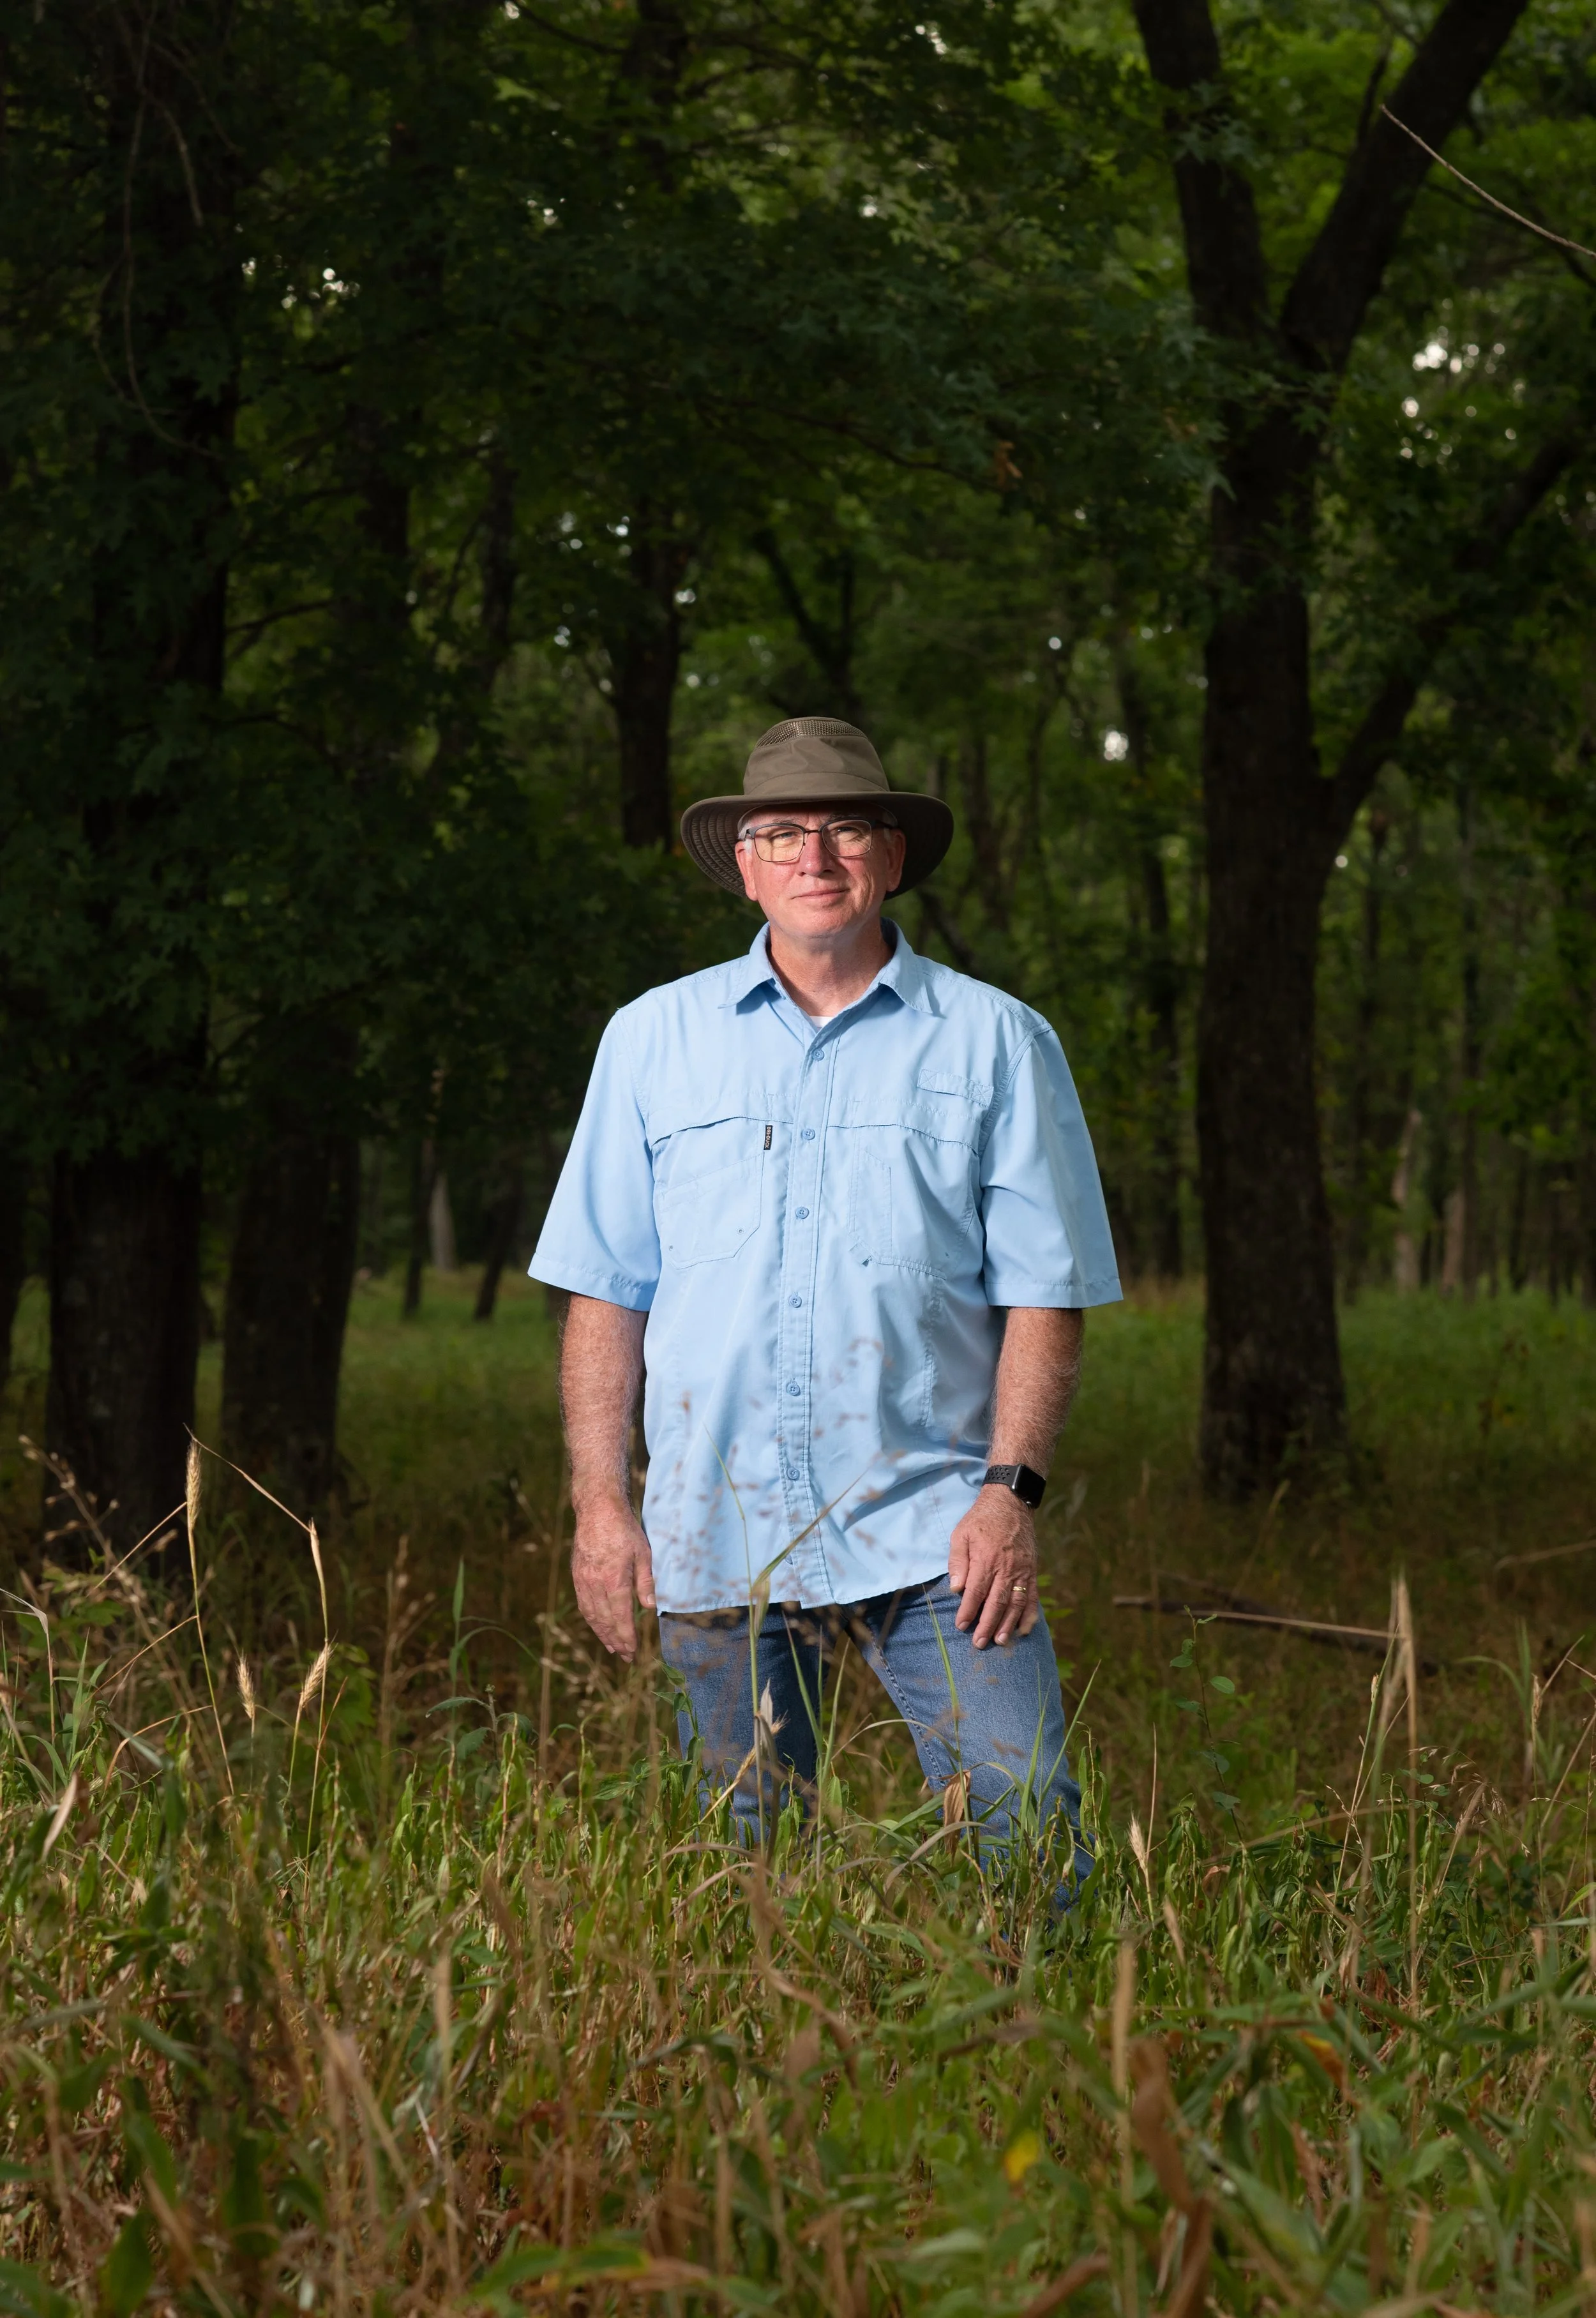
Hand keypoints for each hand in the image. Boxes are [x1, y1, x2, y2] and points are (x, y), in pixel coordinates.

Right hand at [570, 1494, 655, 1659]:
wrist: (597, 1510)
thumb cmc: (624, 1529)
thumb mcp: (643, 1553)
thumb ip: (645, 1582)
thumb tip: (650, 1608)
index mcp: (615, 1581)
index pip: (621, 1618)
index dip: (627, 1638)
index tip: (632, 1652)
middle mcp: (596, 1585)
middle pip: (605, 1621)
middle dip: (615, 1641)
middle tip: (624, 1656)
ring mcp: (584, 1581)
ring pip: (592, 1615)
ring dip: (602, 1634)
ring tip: (611, 1647)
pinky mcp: (578, 1575)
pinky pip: (583, 1603)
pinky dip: (591, 1619)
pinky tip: (597, 1625)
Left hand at [948, 1486, 1038, 1648]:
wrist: (1010, 1503)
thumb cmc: (980, 1520)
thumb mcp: (961, 1534)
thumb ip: (958, 1561)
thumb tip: (956, 1588)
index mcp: (986, 1558)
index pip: (976, 1591)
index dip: (968, 1610)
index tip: (961, 1625)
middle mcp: (1006, 1568)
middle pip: (996, 1602)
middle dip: (987, 1624)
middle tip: (979, 1643)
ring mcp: (1022, 1571)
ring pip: (1015, 1603)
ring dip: (1007, 1624)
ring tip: (999, 1641)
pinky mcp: (1032, 1571)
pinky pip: (1032, 1597)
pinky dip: (1029, 1615)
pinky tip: (1024, 1630)